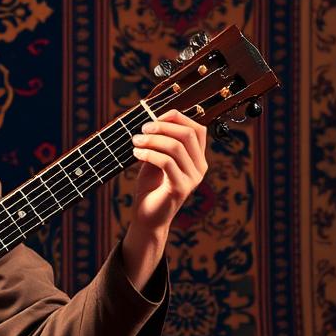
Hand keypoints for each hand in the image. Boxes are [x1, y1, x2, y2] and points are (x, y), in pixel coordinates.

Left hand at [129, 109, 207, 234]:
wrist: (147, 218)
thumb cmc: (151, 188)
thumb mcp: (156, 161)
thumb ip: (159, 144)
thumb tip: (153, 122)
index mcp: (197, 158)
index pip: (197, 129)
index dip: (178, 118)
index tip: (155, 117)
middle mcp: (200, 167)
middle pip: (188, 134)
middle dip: (163, 126)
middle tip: (143, 129)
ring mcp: (193, 178)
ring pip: (176, 147)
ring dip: (152, 140)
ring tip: (136, 141)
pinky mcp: (181, 188)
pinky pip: (167, 162)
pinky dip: (149, 154)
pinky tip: (136, 154)